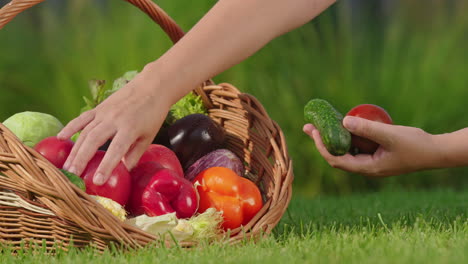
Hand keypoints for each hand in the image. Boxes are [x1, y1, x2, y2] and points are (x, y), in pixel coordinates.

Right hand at [58, 69, 171, 184]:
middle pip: (94, 141)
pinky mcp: (99, 107)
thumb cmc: (153, 113)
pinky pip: (82, 118)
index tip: (97, 181)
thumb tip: (124, 171)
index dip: (106, 166)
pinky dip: (70, 127)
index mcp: (130, 129)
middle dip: (82, 160)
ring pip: (85, 132)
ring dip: (75, 150)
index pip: (116, 150)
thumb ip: (135, 154)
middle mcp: (114, 120)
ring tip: (67, 167)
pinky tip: (60, 138)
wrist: (152, 86)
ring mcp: (104, 112)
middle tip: (73, 176)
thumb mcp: (148, 136)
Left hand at [303, 116, 440, 176]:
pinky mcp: (376, 154)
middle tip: (308, 126)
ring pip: (346, 150)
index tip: (313, 132)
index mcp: (367, 168)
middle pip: (337, 155)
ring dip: (333, 138)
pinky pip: (357, 146)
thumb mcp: (389, 135)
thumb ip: (367, 129)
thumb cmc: (414, 145)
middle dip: (322, 141)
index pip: (336, 160)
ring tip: (321, 123)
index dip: (321, 147)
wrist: (435, 151)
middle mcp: (366, 167)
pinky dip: (348, 137)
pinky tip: (344, 125)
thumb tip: (344, 121)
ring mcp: (371, 161)